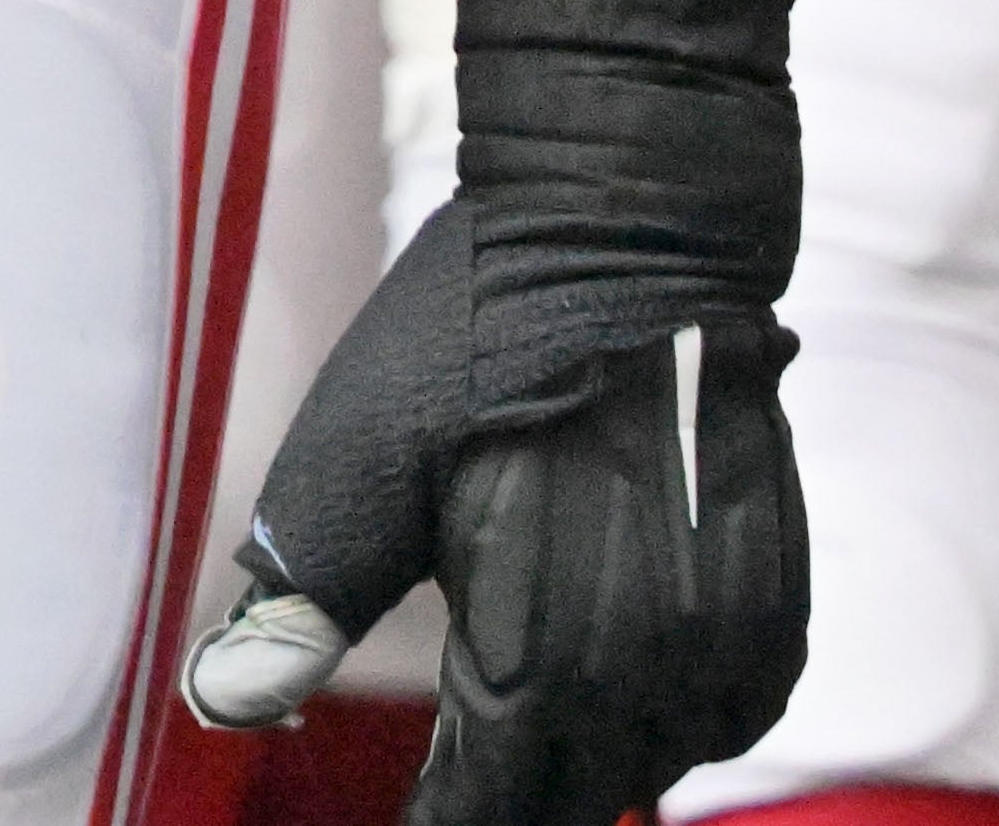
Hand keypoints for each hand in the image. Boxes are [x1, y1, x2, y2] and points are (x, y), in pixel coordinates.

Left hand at [187, 206, 808, 825]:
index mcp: (535, 655)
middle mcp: (646, 673)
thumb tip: (222, 702)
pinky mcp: (777, 598)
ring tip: (533, 727)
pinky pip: (731, 716)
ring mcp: (725, 640)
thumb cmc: (474, 339)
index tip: (420, 812)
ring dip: (593, 759)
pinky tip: (627, 683)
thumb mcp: (359, 468)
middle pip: (576, 798)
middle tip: (461, 772)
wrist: (631, 231)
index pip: (487, 808)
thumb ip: (302, 609)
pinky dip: (676, 720)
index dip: (445, 818)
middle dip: (512, 794)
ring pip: (656, 763)